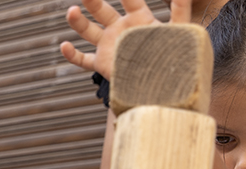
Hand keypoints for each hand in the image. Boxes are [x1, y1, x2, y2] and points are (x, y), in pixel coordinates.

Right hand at [59, 0, 190, 77]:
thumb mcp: (179, 31)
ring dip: (78, 21)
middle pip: (101, 10)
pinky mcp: (101, 64)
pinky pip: (82, 60)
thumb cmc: (173, 56)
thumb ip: (181, 10)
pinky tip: (64, 46)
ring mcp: (108, 46)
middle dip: (92, 0)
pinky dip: (71, 54)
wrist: (163, 83)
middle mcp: (119, 29)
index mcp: (138, 18)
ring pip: (88, 31)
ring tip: (72, 11)